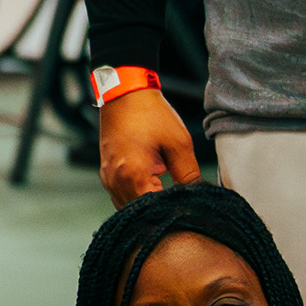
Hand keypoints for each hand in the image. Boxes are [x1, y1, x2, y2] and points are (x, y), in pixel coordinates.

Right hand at [98, 88, 198, 202]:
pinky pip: (121, 195)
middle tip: (177, 200)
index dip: (170, 211)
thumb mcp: (179, 144)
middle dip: (157, 209)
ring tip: (165, 189)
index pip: (151, 211)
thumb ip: (189, 175)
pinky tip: (152, 183)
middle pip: (137, 213)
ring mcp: (107, 177)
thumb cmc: (150, 114)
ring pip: (127, 206)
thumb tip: (199, 196)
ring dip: (145, 202)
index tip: (184, 206)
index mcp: (132, 174)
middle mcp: (115, 180)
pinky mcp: (106, 172)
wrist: (124, 92)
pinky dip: (136, 194)